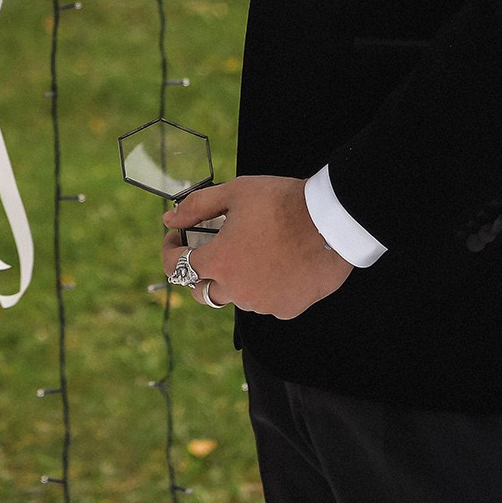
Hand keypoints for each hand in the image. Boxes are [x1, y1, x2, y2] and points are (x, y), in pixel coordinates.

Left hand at [161, 176, 352, 319]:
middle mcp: (236, 289)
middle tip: (210, 250)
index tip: (175, 239)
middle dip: (198, 272)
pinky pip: (265, 302)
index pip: (177, 266)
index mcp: (218, 261)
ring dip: (235, 279)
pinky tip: (275, 265)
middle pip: (201, 290)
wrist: (332, 222)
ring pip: (236, 296)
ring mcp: (261, 303)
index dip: (170, 250)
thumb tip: (169, 219)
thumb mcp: (235, 192)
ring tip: (251, 252)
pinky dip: (264, 287)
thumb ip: (197, 207)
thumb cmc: (282, 202)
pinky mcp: (285, 309)